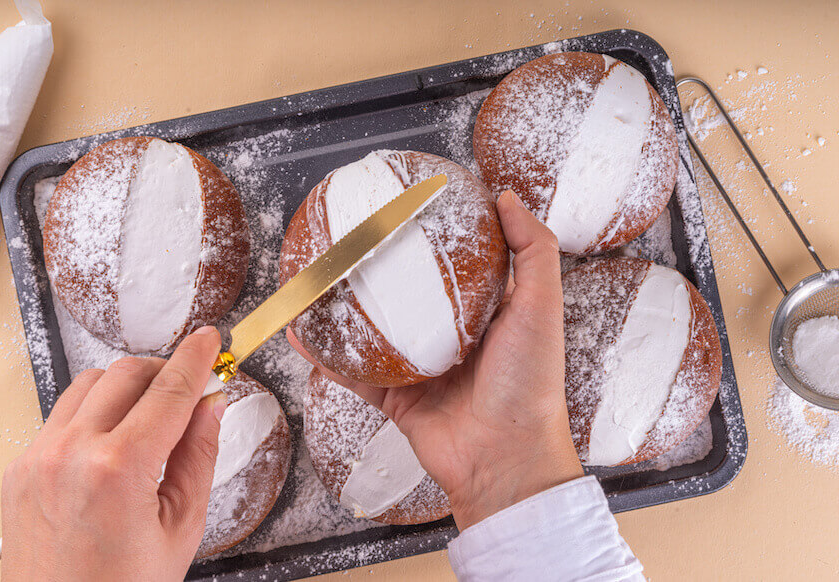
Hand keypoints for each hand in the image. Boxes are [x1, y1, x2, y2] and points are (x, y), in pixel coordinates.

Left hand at [0, 327, 226, 580]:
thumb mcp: (182, 526)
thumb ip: (200, 454)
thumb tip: (211, 405)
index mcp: (119, 469)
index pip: (169, 391)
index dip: (197, 358)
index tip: (211, 339)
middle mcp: (70, 453)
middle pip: (127, 373)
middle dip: (165, 370)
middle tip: (190, 388)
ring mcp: (38, 458)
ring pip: (90, 384)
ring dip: (127, 387)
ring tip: (151, 417)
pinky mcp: (20, 467)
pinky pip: (62, 414)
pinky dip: (95, 413)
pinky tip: (114, 441)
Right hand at [289, 190, 582, 530]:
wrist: (505, 458)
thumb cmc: (529, 381)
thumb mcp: (541, 306)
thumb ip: (532, 250)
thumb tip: (506, 197)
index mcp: (486, 314)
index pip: (457, 265)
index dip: (434, 237)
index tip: (408, 206)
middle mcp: (451, 338)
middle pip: (408, 296)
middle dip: (380, 270)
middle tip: (352, 238)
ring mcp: (420, 369)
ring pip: (373, 333)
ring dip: (343, 309)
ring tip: (315, 278)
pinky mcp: (395, 399)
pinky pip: (353, 373)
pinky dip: (325, 355)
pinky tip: (299, 331)